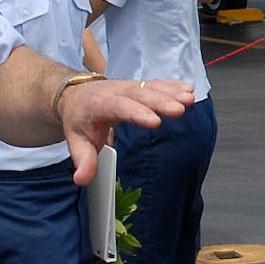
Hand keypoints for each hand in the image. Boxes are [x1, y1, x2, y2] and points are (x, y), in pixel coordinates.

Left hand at [60, 77, 193, 184]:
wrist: (77, 95)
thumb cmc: (79, 118)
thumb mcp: (75, 140)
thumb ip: (83, 160)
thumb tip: (82, 179)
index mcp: (99, 104)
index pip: (119, 107)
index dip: (137, 113)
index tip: (155, 122)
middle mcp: (116, 91)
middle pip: (140, 95)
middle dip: (161, 101)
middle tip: (179, 109)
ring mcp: (129, 87)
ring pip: (151, 88)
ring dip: (171, 92)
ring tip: (189, 98)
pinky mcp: (139, 87)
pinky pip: (157, 84)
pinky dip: (173, 86)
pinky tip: (188, 90)